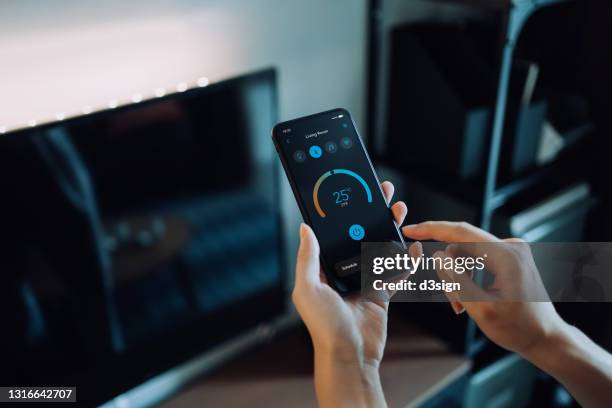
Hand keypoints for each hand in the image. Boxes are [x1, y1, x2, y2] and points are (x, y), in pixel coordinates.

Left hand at [292, 181, 411, 407]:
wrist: (350, 355)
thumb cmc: (324, 326)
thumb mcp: (307, 288)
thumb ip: (308, 258)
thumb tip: (304, 228)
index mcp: (323, 269)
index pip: (334, 233)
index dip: (343, 213)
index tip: (352, 194)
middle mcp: (342, 272)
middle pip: (359, 235)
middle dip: (371, 213)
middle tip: (382, 193)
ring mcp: (363, 281)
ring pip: (379, 247)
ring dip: (390, 229)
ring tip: (399, 210)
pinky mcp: (381, 292)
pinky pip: (396, 270)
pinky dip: (406, 259)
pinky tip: (414, 245)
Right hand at [402, 221, 563, 355]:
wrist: (546, 338)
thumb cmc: (518, 328)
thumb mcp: (481, 308)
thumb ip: (457, 280)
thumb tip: (438, 256)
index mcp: (506, 255)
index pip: (461, 232)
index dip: (431, 229)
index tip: (410, 230)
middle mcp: (511, 246)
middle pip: (462, 247)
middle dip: (450, 271)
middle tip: (452, 302)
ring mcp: (512, 251)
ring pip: (467, 255)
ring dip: (459, 278)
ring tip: (463, 306)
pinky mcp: (510, 258)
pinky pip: (478, 260)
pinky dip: (469, 278)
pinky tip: (471, 298)